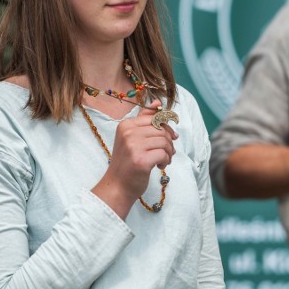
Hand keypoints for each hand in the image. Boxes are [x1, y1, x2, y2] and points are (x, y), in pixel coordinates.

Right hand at [92, 101, 177, 217]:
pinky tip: (159, 166)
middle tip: (168, 152)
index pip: (155, 118)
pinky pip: (163, 153)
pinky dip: (166, 160)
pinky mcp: (141, 160)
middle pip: (161, 129)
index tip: (171, 137)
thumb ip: (144, 119)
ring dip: (169, 152)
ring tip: (163, 160)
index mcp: (126, 125)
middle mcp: (128, 133)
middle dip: (169, 142)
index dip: (166, 127)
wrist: (117, 186)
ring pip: (164, 141)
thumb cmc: (127, 162)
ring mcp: (133, 146)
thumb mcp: (132, 137)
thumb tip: (157, 102)